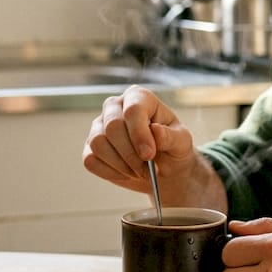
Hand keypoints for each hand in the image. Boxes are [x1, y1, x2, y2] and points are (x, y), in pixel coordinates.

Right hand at [82, 85, 225, 207]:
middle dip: (130, 154)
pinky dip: (110, 172)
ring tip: (138, 171)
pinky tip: (126, 173)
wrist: (164, 169)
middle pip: (112, 126)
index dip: (139, 134)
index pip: (133, 110)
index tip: (149, 155)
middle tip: (146, 170)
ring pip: (98, 143)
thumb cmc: (173, 149)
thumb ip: (171, 136)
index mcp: (139, 97)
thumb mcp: (181, 142)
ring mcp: (99, 126)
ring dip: (120, 164)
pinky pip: (91, 160)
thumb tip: (156, 131)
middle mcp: (115, 107)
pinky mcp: (90, 147)